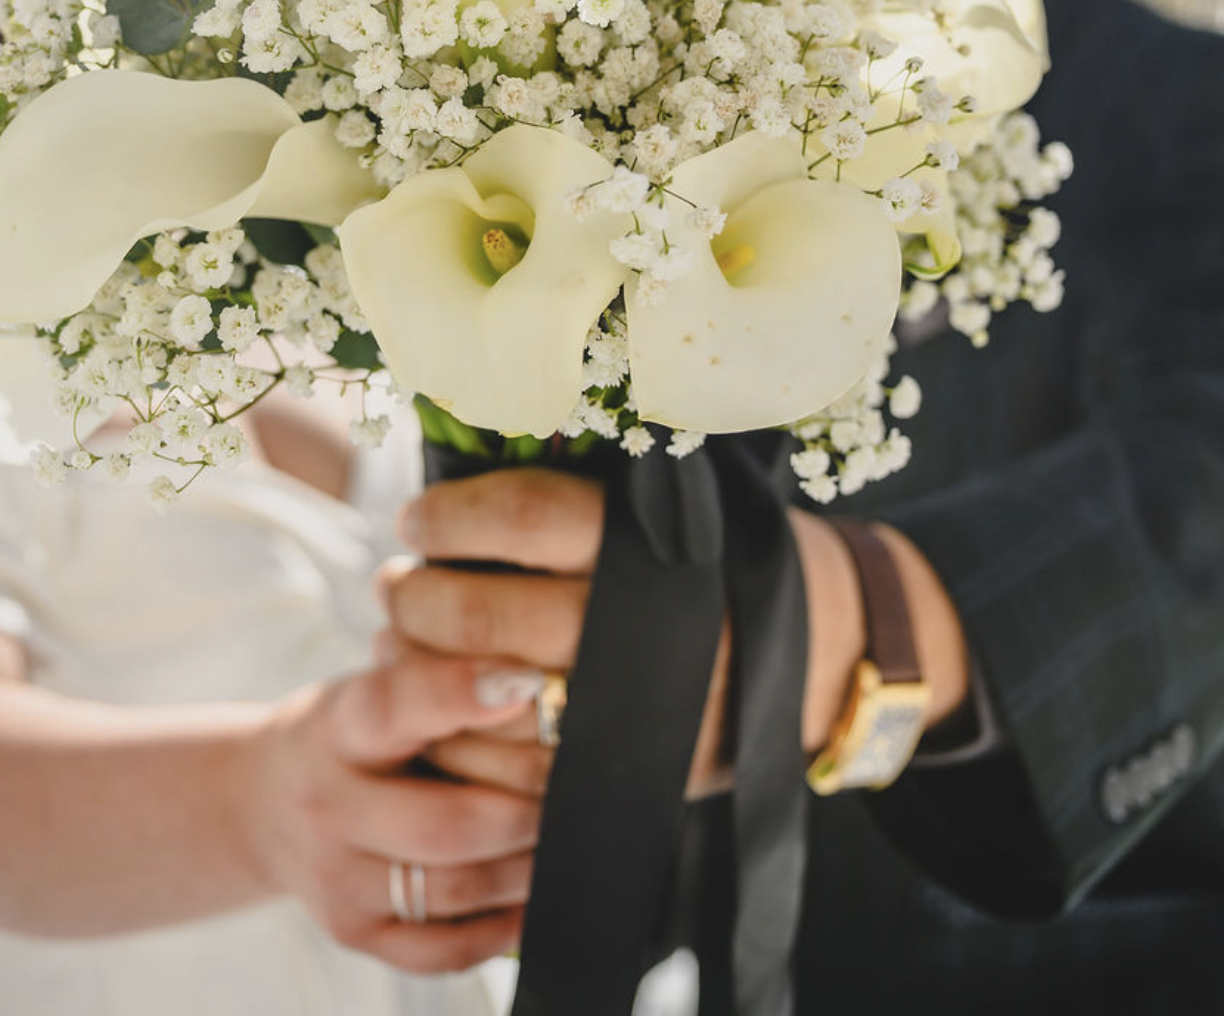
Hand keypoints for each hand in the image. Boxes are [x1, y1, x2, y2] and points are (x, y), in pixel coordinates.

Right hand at [243, 652, 549, 973]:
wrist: (262, 802)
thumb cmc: (348, 736)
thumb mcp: (372, 687)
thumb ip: (440, 682)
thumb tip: (534, 678)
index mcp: (336, 727)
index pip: (394, 707)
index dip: (461, 694)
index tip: (527, 684)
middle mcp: (327, 806)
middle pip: (447, 823)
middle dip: (528, 810)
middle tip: (572, 789)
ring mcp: (336, 879)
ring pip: (458, 888)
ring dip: (527, 868)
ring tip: (561, 840)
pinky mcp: (352, 932)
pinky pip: (444, 949)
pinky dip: (501, 928)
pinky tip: (526, 897)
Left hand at [382, 468, 968, 797]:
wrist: (830, 653)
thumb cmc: (731, 558)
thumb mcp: (687, 501)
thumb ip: (592, 488)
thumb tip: (467, 452)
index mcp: (656, 544)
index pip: (524, 516)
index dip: (451, 516)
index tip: (415, 518)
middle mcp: (644, 628)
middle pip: (486, 612)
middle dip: (417, 598)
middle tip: (393, 584)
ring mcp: (635, 710)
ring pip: (485, 694)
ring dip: (419, 669)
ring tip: (396, 643)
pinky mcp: (629, 772)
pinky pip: (508, 771)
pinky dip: (454, 742)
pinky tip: (433, 713)